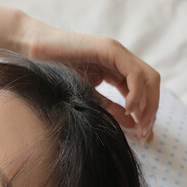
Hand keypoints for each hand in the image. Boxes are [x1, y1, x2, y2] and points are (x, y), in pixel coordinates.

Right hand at [20, 17, 159, 142]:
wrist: (34, 51)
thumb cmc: (55, 72)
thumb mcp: (88, 96)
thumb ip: (111, 108)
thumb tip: (134, 124)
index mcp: (117, 69)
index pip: (144, 90)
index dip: (148, 112)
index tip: (144, 136)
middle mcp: (121, 59)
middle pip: (152, 84)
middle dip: (152, 109)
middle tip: (146, 134)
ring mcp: (117, 52)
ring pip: (148, 78)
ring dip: (148, 103)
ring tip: (140, 124)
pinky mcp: (110, 49)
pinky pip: (134, 73)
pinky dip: (137, 92)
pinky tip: (130, 108)